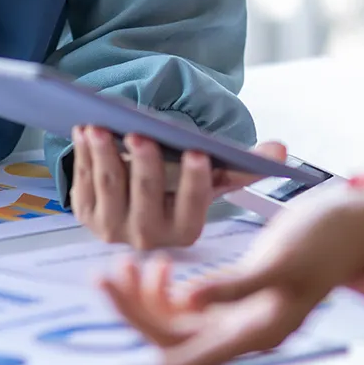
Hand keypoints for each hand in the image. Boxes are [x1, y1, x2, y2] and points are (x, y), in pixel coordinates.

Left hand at [70, 127, 288, 249]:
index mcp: (186, 230)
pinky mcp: (87, 216)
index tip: (196, 152)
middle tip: (140, 134)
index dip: (194, 181)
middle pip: (146, 197)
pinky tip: (83, 132)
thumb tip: (281, 150)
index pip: (192, 207)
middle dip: (143, 165)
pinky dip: (82, 156)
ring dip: (103, 156)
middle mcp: (150, 238)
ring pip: (109, 189)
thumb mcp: (214, 176)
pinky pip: (83, 185)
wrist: (139, 200)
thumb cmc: (180, 183)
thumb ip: (245, 164)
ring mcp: (114, 229)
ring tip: (100, 126)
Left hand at [98, 182, 363, 364]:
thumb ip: (235, 285)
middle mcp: (243, 329)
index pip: (194, 354)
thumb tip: (188, 302)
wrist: (355, 221)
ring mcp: (238, 313)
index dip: (160, 361)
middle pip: (174, 335)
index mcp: (256, 331)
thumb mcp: (281, 260)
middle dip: (136, 310)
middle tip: (107, 276)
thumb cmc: (328, 240)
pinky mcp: (236, 294)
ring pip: (175, 320)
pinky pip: (188, 303)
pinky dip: (165, 287)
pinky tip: (155, 265)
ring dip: (144, 298)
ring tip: (119, 265)